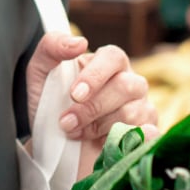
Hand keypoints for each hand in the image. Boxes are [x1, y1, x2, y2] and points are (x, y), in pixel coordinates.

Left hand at [25, 33, 157, 177]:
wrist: (55, 147)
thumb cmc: (52, 105)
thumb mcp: (41, 73)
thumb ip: (51, 47)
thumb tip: (79, 42)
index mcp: (108, 62)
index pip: (113, 57)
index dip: (96, 75)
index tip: (75, 94)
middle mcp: (130, 82)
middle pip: (125, 87)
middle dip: (91, 108)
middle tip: (66, 122)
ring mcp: (143, 108)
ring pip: (132, 114)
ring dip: (98, 127)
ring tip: (76, 133)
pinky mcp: (148, 134)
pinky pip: (148, 136)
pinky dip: (124, 142)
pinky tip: (103, 144)